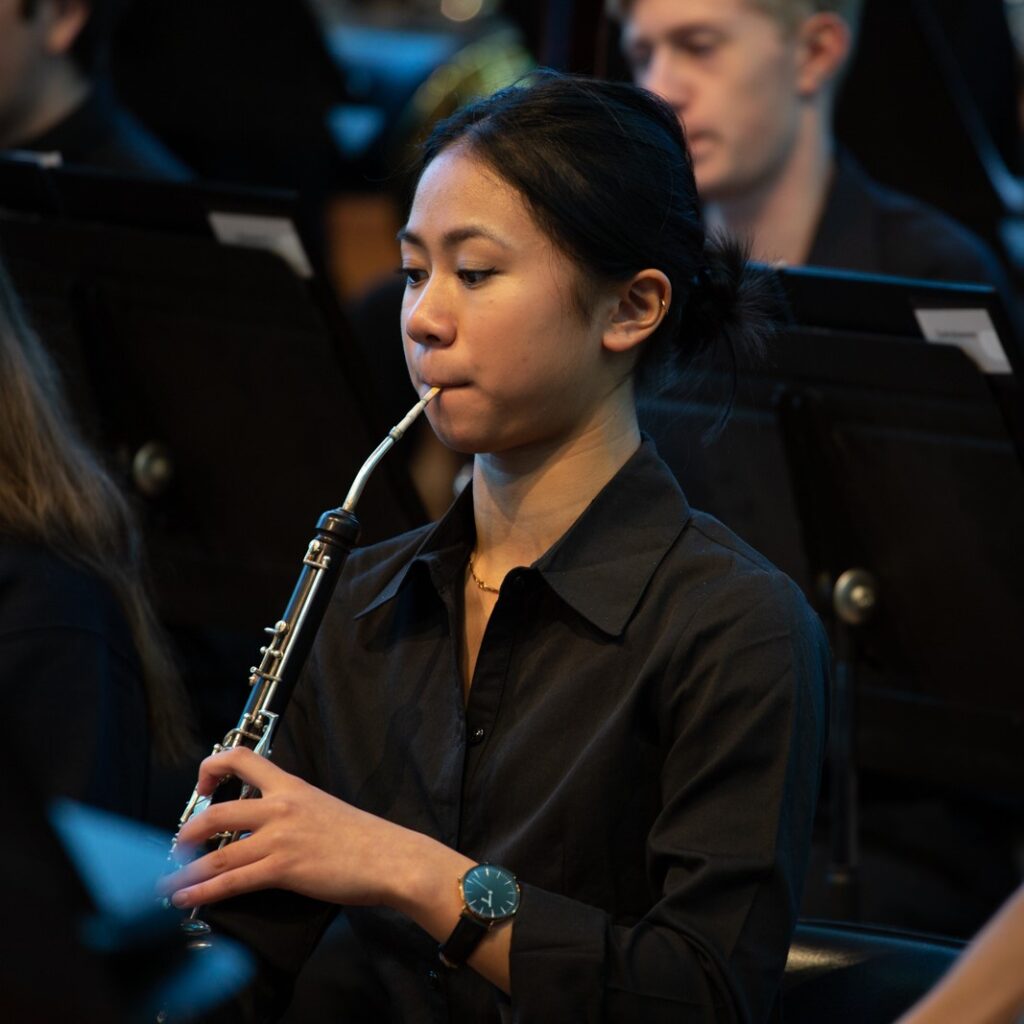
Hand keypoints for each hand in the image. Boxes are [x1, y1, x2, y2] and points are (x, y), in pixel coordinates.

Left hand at [161, 747, 424, 911]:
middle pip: (216, 812)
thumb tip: (266, 824)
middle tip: (178, 847)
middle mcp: (280, 806)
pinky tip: (185, 898)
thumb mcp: (322, 806)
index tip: (203, 788)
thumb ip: (292, 809)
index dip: (212, 768)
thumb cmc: (362, 836)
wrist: (388, 857)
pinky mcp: (283, 868)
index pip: (241, 758)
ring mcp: (280, 838)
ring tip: (165, 883)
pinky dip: (202, 891)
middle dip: (187, 832)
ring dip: (185, 870)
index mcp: (291, 785)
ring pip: (217, 852)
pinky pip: (232, 881)